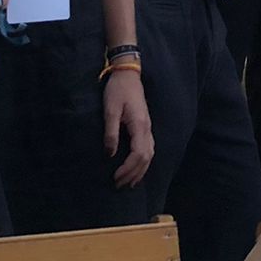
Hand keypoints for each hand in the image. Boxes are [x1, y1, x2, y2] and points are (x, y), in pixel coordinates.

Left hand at [104, 69, 154, 187]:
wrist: (127, 74)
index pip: (139, 154)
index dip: (128, 169)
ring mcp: (148, 127)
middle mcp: (147, 129)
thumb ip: (111, 133)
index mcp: (139, 125)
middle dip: (133, 174)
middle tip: (118, 185)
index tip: (115, 177)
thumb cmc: (117, 90)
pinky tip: (136, 167)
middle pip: (146, 158)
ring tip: (128, 182)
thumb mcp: (110, 110)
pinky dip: (143, 162)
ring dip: (140, 170)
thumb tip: (110, 154)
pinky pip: (148, 149)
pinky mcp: (145, 126)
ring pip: (150, 155)